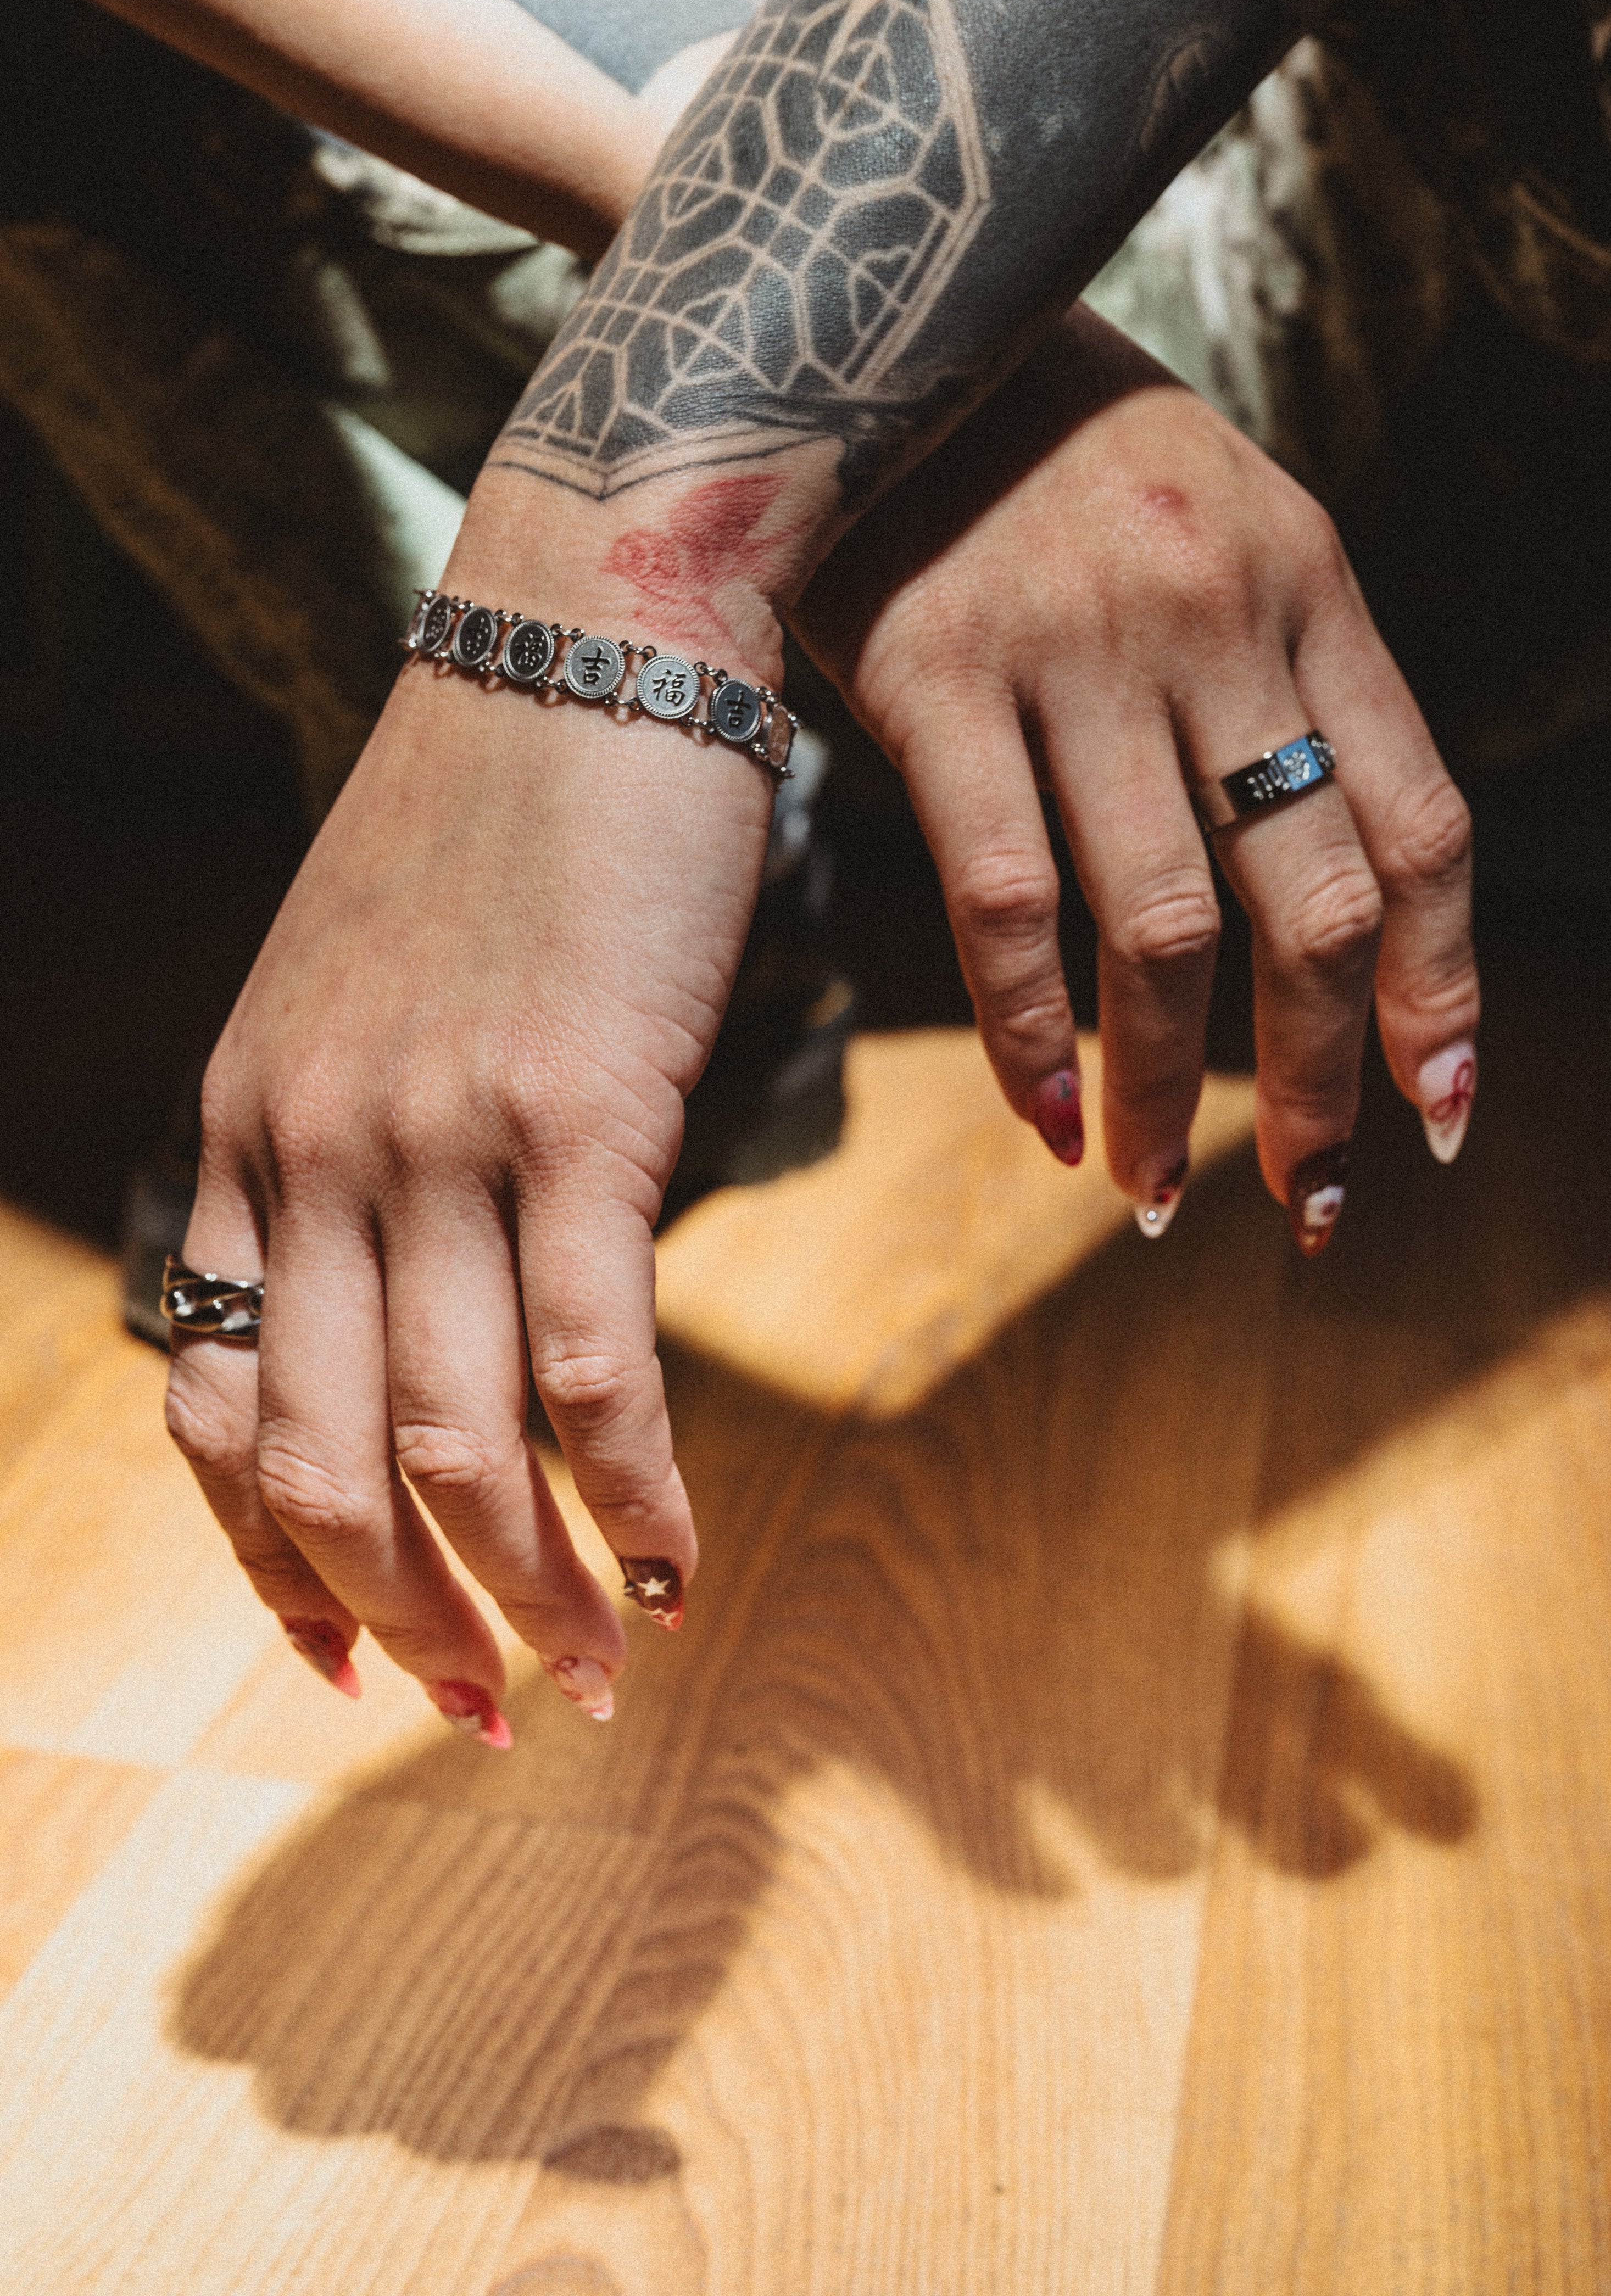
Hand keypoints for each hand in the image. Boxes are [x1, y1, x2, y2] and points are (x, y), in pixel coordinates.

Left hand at [165, 540, 778, 1731]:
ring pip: (449, 1438)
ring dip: (522, 1591)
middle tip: (481, 1714)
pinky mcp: (583, 1111)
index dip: (265, 1558)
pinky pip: (591, 1362)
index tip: (342, 1652)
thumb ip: (362, 1135)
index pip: (205, 1398)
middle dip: (393, 1619)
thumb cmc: (497, 815)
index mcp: (247, 1124)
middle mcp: (315, 1149)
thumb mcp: (368, 982)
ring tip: (590, 1679)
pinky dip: (631, 1494)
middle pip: (315, 1458)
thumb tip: (427, 1279)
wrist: (586, 637)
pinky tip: (679, 1566)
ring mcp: (440, 1134)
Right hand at [795, 305, 1477, 1246]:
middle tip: (1310, 1200)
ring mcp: (1074, 647)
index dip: (1443, 989)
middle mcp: (1214, 618)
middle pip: (1312, 899)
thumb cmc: (1049, 446)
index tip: (1439, 1111)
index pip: (1418, 823)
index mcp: (1306, 583)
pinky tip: (1047, 1116)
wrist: (867, 307)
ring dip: (1168, 1092)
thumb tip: (1309, 871)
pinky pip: (1006, 899)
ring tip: (1157, 1193)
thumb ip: (1275, 671)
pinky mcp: (933, 676)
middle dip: (1320, 1079)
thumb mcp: (1214, 520)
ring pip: (1163, 925)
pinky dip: (1032, 1034)